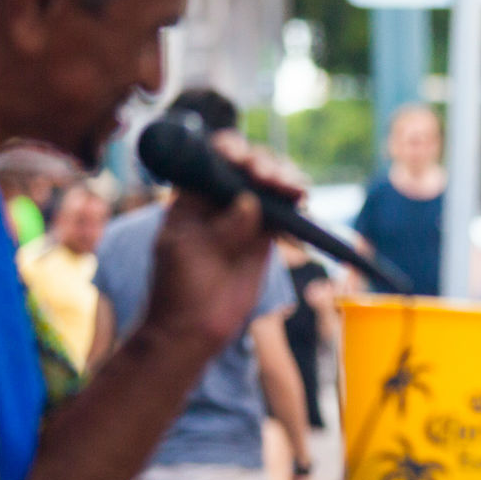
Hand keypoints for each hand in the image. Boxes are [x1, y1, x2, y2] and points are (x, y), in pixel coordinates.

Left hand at [143, 136, 303, 350]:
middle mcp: (220, 197)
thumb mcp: (186, 251)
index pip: (213, 158)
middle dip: (264, 165)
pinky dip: (296, 205)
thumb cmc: (178, 287)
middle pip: (248, 166)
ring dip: (285, 180)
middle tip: (271, 179)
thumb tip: (250, 203)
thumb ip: (220, 227)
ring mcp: (245, 215)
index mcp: (192, 193)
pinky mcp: (265, 235)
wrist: (193, 328)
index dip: (232, 151)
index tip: (243, 161)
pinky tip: (302, 203)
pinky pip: (285, 212)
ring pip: (270, 185)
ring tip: (294, 191)